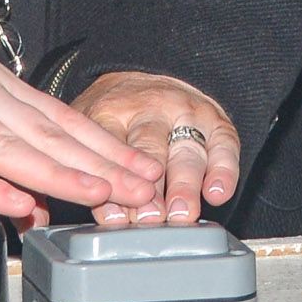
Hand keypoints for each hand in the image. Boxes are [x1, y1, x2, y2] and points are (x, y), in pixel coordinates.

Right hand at [0, 0, 160, 225]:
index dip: (100, 143)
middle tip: (148, 185)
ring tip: (104, 193)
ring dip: (61, 173)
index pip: (55, 115)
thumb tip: (7, 151)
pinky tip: (16, 201)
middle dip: (101, 163)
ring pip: (12, 147)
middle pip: (47, 134)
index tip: (141, 162)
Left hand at [74, 71, 238, 227]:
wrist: (147, 79)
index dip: (114, 180)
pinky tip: (217, 193)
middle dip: (151, 185)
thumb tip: (77, 221)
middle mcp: (150, 110)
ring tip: (181, 213)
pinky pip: (224, 145)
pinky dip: (224, 171)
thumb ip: (84, 171)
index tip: (115, 213)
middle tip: (149, 217)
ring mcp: (186, 114)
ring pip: (186, 151)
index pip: (110, 146)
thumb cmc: (114, 118)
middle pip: (150, 148)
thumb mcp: (87, 132)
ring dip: (184, 185)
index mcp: (110, 111)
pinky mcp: (215, 122)